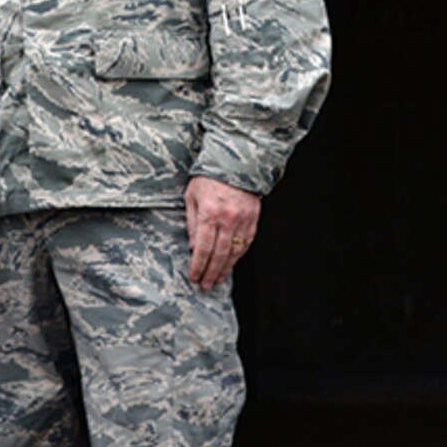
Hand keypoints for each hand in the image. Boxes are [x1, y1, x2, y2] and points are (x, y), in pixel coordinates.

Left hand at [185, 176, 260, 290]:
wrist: (236, 161)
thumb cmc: (209, 177)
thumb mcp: (192, 197)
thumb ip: (192, 223)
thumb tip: (193, 247)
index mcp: (210, 213)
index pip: (203, 248)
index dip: (198, 266)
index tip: (194, 276)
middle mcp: (228, 219)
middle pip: (219, 254)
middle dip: (211, 273)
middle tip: (206, 285)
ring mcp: (243, 219)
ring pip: (235, 252)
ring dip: (226, 268)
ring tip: (218, 279)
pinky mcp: (253, 218)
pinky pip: (247, 242)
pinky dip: (239, 255)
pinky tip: (232, 263)